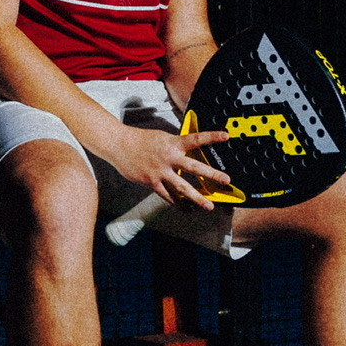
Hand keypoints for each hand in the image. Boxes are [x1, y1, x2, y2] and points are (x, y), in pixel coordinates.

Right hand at [104, 125, 230, 210]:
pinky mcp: (152, 182)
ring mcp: (160, 172)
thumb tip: (187, 151)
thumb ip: (175, 145)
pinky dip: (177, 202)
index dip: (211, 137)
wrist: (119, 145)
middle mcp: (169, 157)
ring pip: (182, 187)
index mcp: (173, 143)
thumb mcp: (162, 137)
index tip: (225, 136)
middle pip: (194, 167)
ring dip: (197, 198)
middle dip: (212, 174)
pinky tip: (185, 208)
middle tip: (226, 180)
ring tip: (208, 206)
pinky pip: (167, 195)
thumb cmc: (141, 140)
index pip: (195, 139)